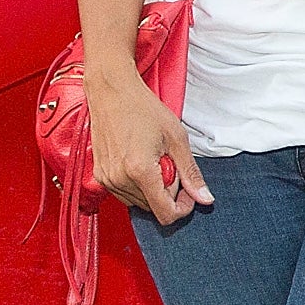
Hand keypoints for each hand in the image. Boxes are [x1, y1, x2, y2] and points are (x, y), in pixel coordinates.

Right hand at [87, 71, 210, 222]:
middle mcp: (119, 179)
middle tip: (169, 163)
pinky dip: (137, 184)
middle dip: (167, 192)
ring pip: (139, 202)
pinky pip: (125, 193)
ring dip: (151, 188)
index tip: (187, 191)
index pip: (165, 213)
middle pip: (153, 208)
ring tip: (152, 158)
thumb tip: (204, 199)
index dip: (182, 207)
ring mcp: (107, 178)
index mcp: (140, 171)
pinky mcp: (99, 175)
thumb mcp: (176, 138)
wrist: (111, 91)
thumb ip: (190, 173)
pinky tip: (138, 160)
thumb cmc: (143, 108)